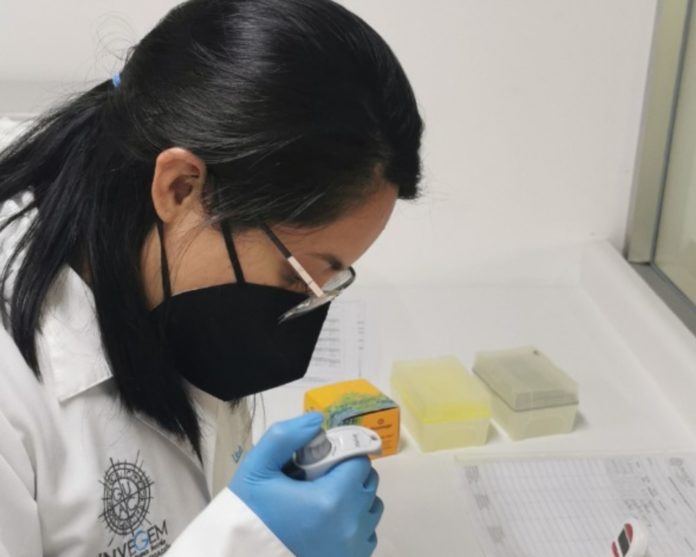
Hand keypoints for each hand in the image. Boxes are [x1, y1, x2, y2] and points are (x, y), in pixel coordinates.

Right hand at [229, 412, 382, 555]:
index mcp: (331, 499)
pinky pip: (368, 532)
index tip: (322, 459)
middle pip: (368, 482)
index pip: (360, 461)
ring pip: (372, 507)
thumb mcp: (258, 467)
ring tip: (324, 499)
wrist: (242, 554)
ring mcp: (353, 547)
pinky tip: (328, 521)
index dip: (343, 454)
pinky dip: (354, 521)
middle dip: (349, 473)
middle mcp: (350, 525)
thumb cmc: (250, 512)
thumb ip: (287, 436)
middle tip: (319, 477)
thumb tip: (317, 420)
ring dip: (355, 497)